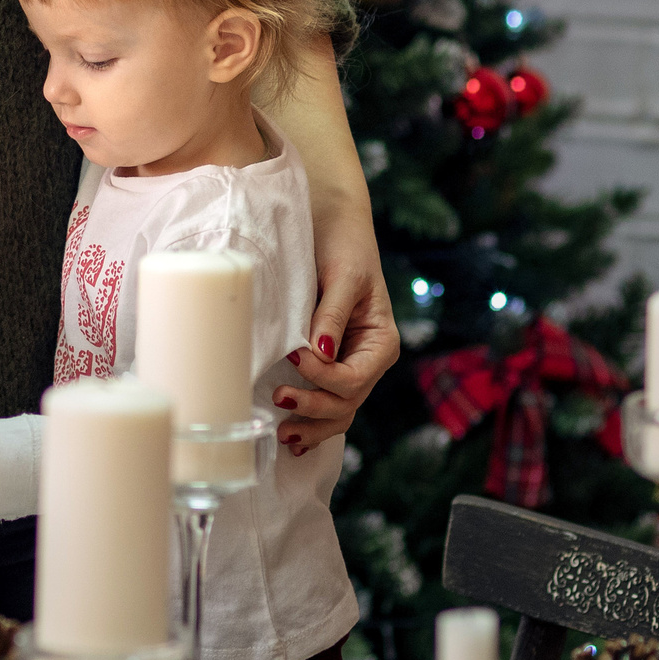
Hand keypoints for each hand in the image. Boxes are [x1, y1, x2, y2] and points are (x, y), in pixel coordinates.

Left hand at [278, 199, 397, 455]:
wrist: (331, 222)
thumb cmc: (342, 245)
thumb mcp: (343, 275)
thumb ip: (332, 315)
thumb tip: (320, 352)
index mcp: (381, 342)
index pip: (354, 378)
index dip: (324, 377)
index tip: (293, 355)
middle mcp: (368, 360)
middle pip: (346, 403)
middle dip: (314, 408)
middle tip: (277, 397)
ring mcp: (349, 366)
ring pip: (338, 412)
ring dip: (312, 426)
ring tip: (283, 435)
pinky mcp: (327, 365)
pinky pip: (325, 401)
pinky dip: (311, 421)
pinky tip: (292, 437)